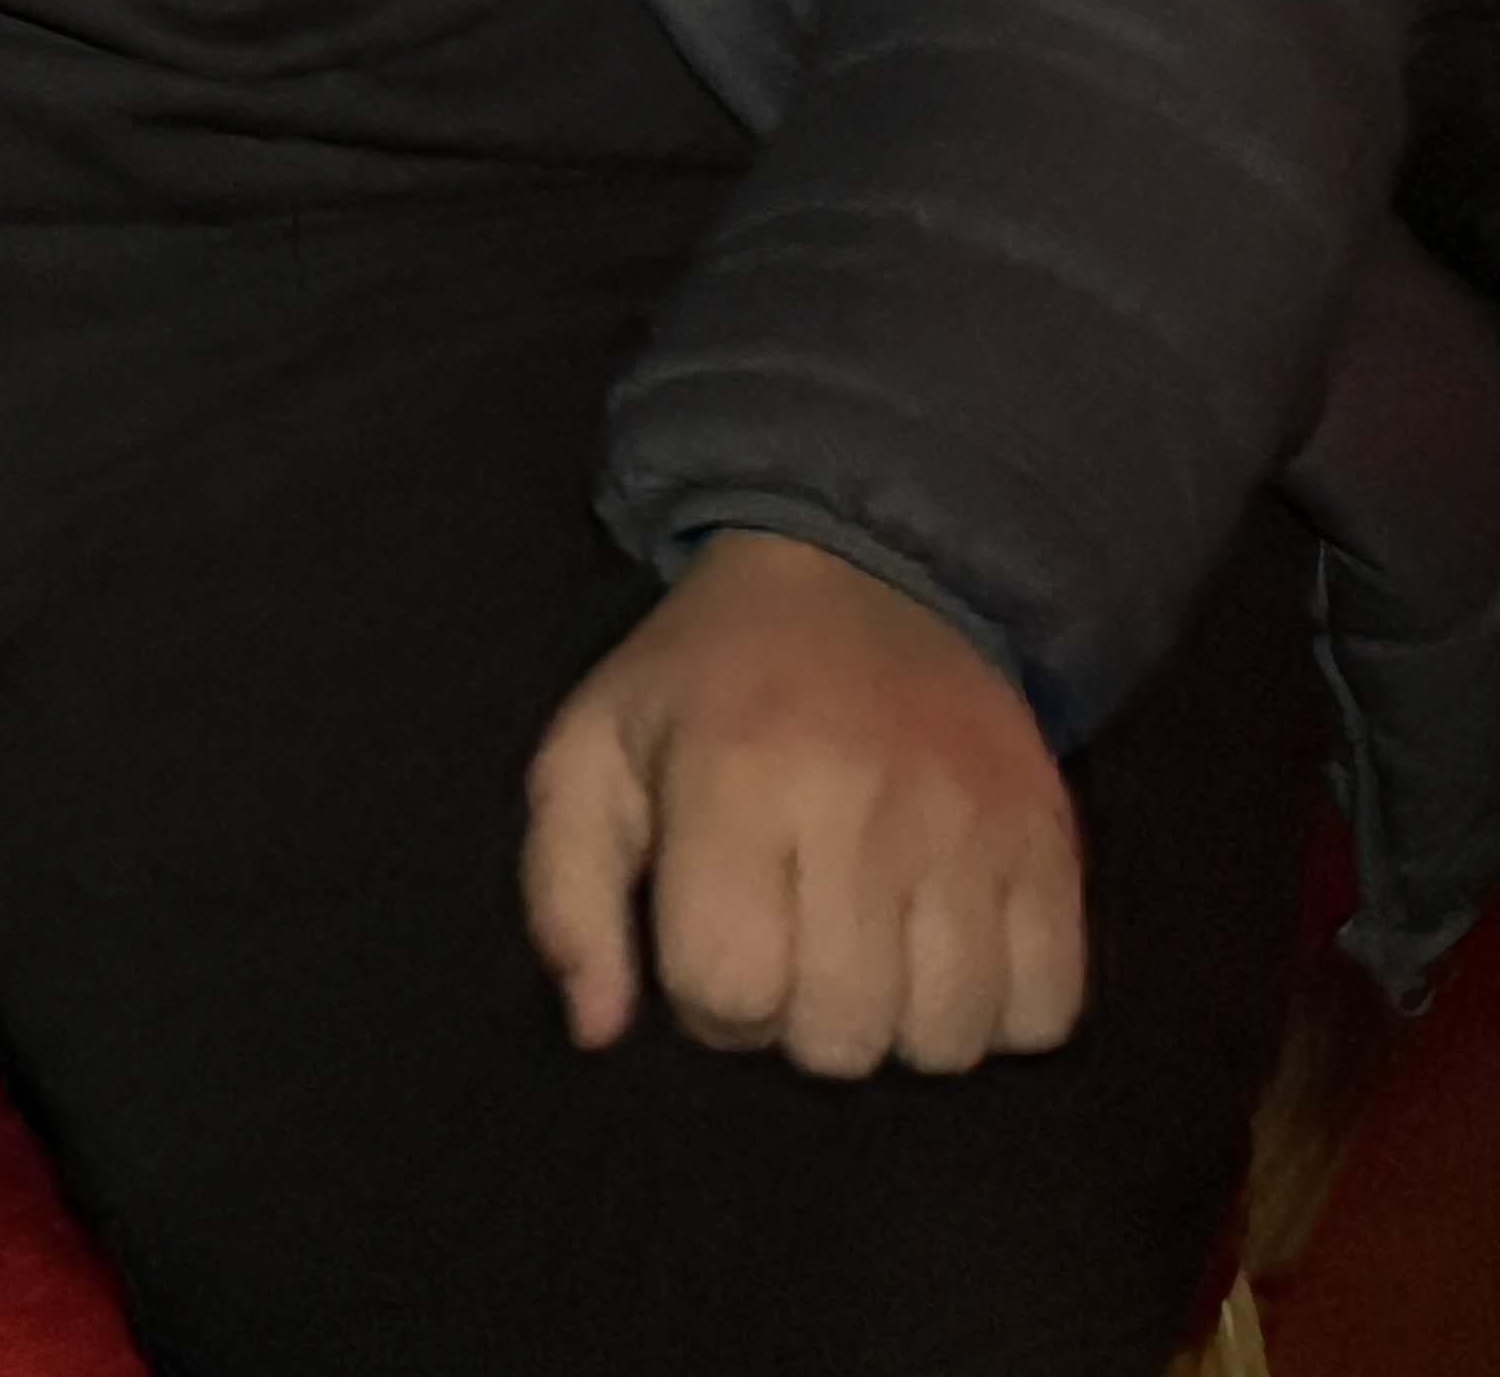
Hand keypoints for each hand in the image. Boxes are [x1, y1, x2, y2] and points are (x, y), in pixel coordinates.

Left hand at [521, 528, 1080, 1077]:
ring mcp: (973, 830)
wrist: (864, 577)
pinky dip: (995, 1013)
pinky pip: (1045, 1013)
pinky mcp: (1054, 844)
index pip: (727, 990)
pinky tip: (944, 954)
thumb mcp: (592, 755)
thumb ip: (565, 894)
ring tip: (865, 952)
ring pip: (945, 1041)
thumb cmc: (705, 683)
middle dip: (796, 1020)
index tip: (709, 943)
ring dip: (896, 1026)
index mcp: (735, 781)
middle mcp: (864, 809)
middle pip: (840, 1037)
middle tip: (788, 946)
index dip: (705, 1000)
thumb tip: (594, 1030)